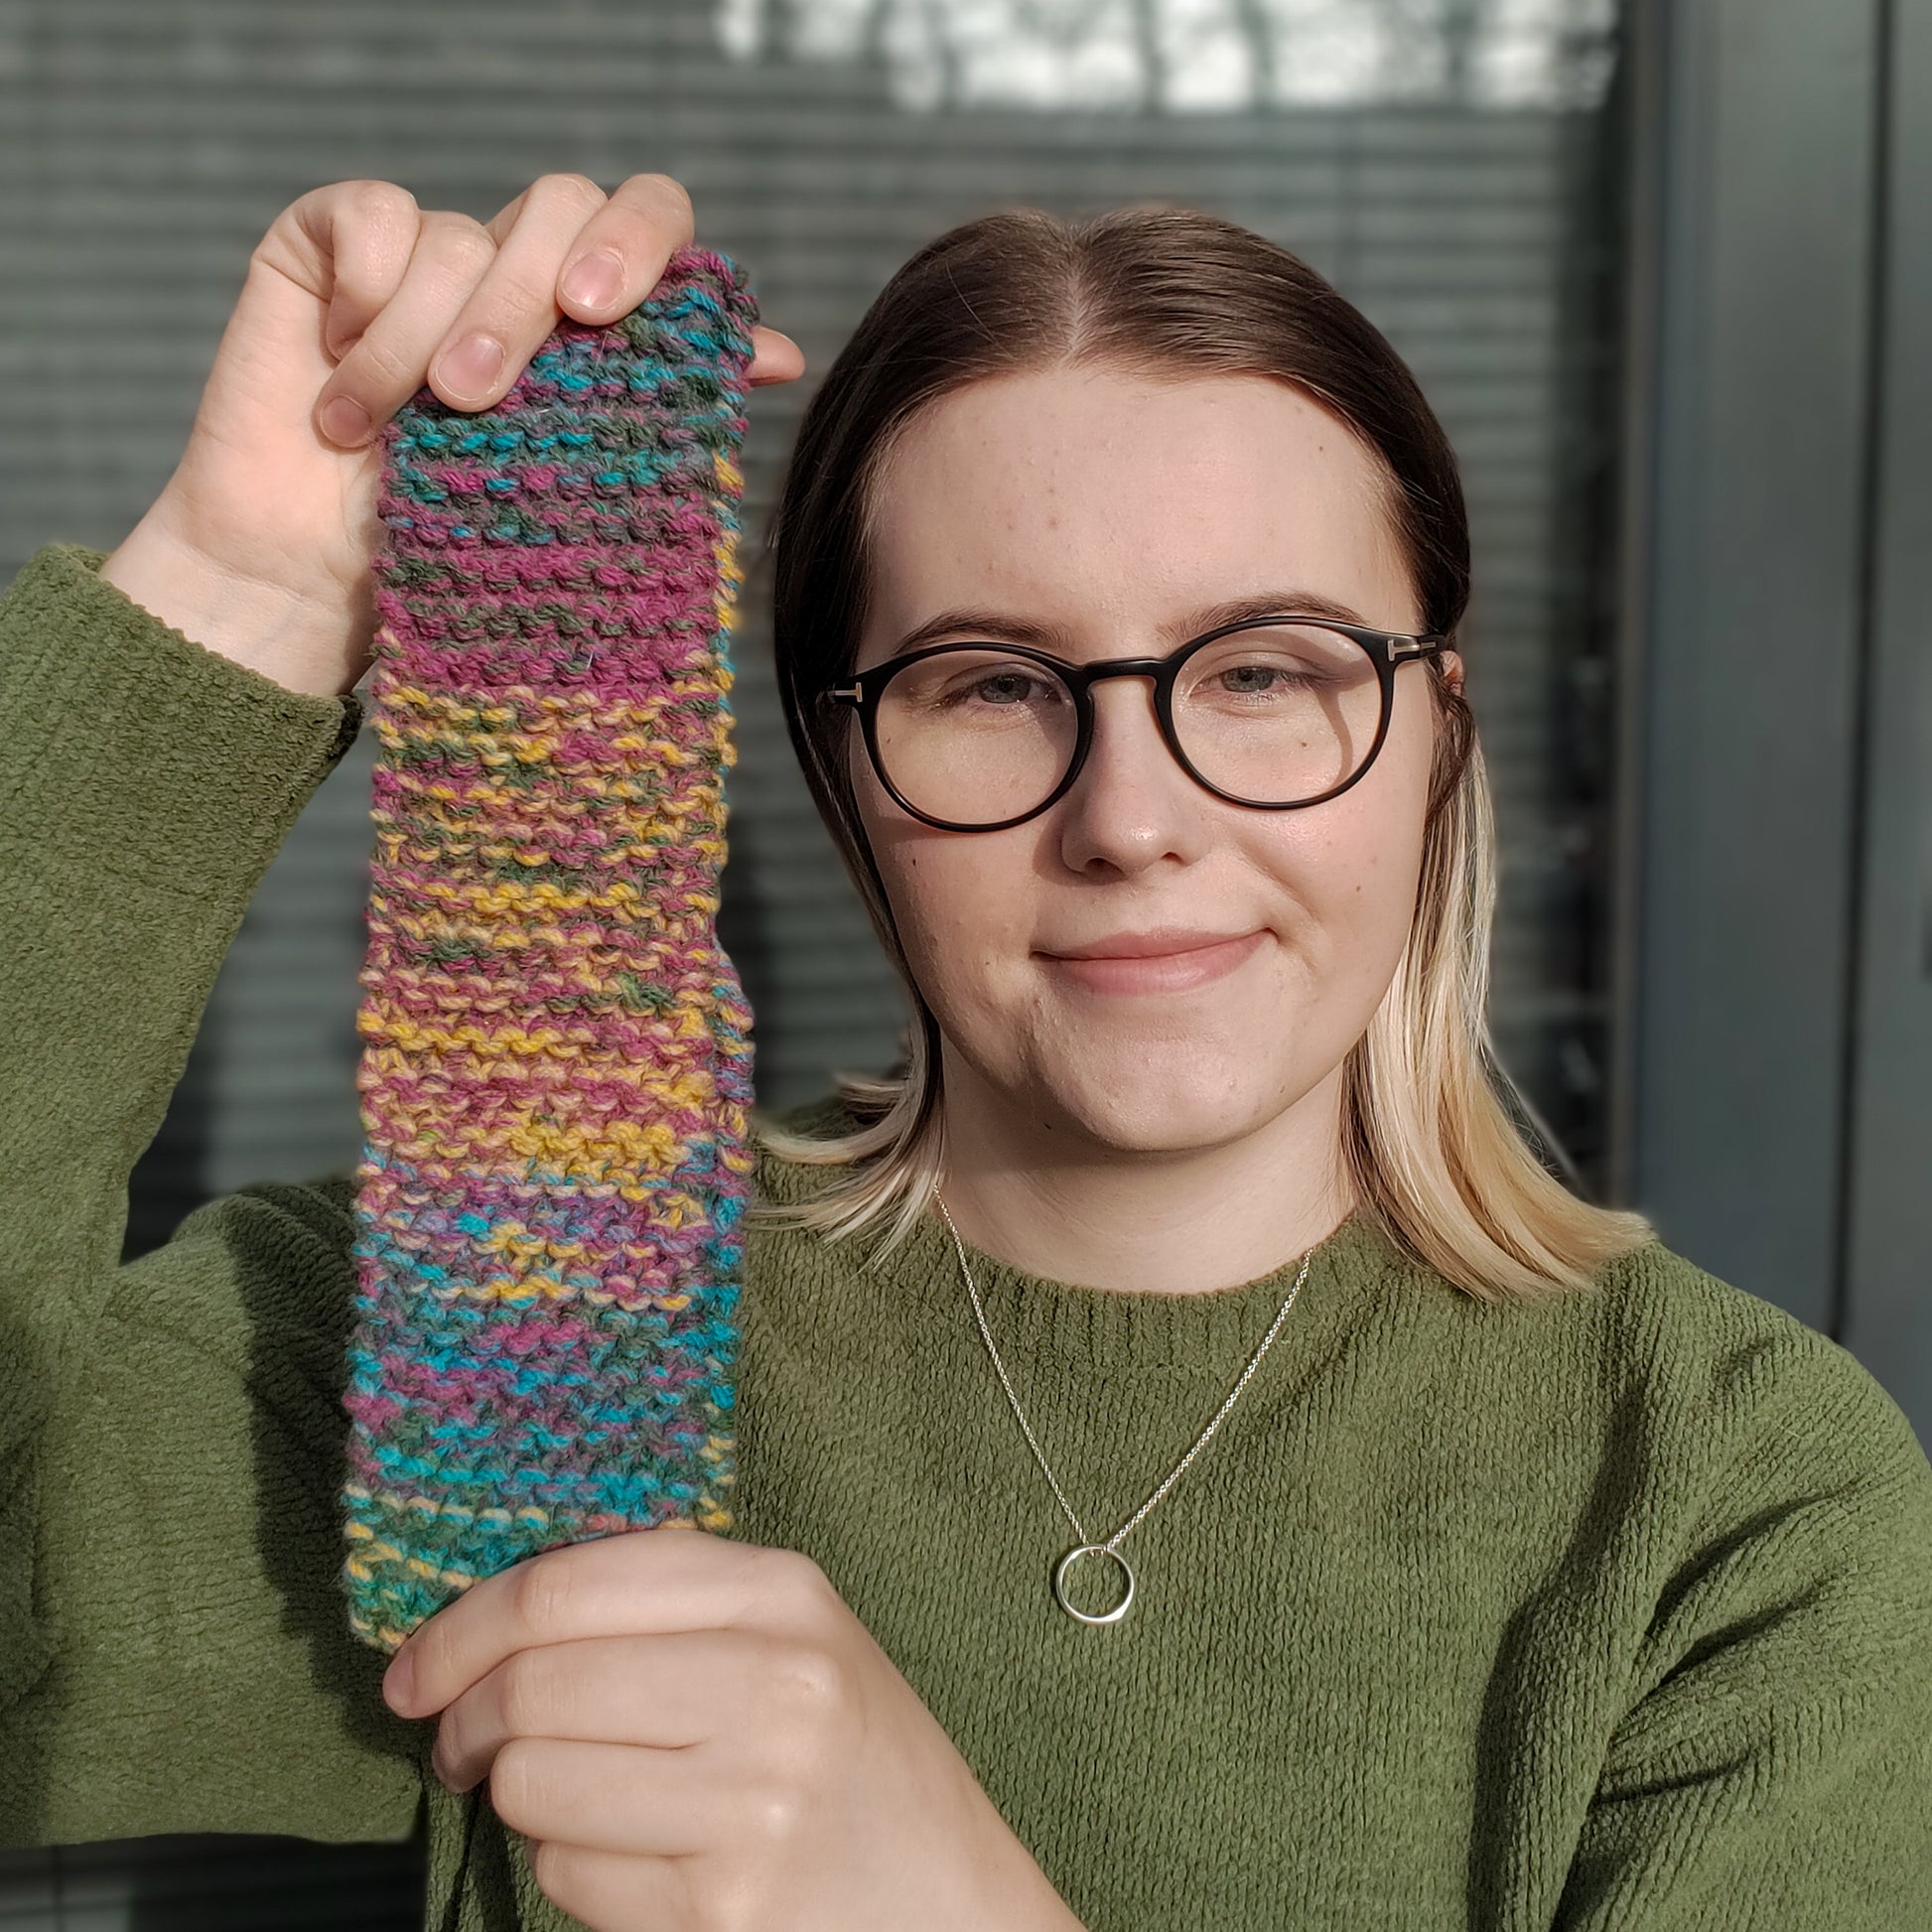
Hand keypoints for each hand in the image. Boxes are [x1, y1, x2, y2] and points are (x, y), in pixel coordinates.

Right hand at [100, 173, 803, 696]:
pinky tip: (340, 368)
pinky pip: (370, 214)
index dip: (640, 240)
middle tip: (473, 399)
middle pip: (559, 205)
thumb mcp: (581, 481)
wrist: (321, 578)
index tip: (598, 307)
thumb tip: (782, 354)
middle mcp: (519, 266)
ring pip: (458, 233)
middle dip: (520, 305)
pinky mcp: (333, 238)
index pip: (649, 217)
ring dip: (420, 341)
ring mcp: (430, 247)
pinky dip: (362, 296)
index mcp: (590, 314)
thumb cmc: (461, 541)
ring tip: (384, 429)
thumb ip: (671, 406)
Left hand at [379, 1528, 1082, 1931]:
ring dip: (520, 1801)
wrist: (954, 1904)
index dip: (460, 1626)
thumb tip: (494, 1612)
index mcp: (781, 1592)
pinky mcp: (725, 1903)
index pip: (567, 1586)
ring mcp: (752, 1798)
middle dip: (463, 1722)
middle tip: (459, 1745)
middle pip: (533, 1684)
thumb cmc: (852, 1762)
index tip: (413, 1668)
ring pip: (532, 1784)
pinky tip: (630, 1859)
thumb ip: (671, 1601)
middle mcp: (773, 1680)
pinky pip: (568, 1875)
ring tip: (571, 1802)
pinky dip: (569, 1870)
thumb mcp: (794, 1640)